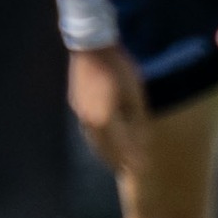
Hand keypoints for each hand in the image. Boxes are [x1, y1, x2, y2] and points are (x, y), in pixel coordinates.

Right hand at [67, 45, 147, 174]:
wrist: (91, 47)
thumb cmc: (120, 68)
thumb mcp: (136, 95)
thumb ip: (137, 120)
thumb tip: (141, 138)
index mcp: (105, 120)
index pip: (120, 147)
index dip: (132, 159)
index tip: (142, 169)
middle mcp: (89, 121)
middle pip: (104, 148)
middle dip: (117, 161)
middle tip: (129, 171)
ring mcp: (79, 112)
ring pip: (93, 139)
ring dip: (104, 152)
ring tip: (115, 160)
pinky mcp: (76, 103)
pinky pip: (87, 128)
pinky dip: (97, 139)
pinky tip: (102, 139)